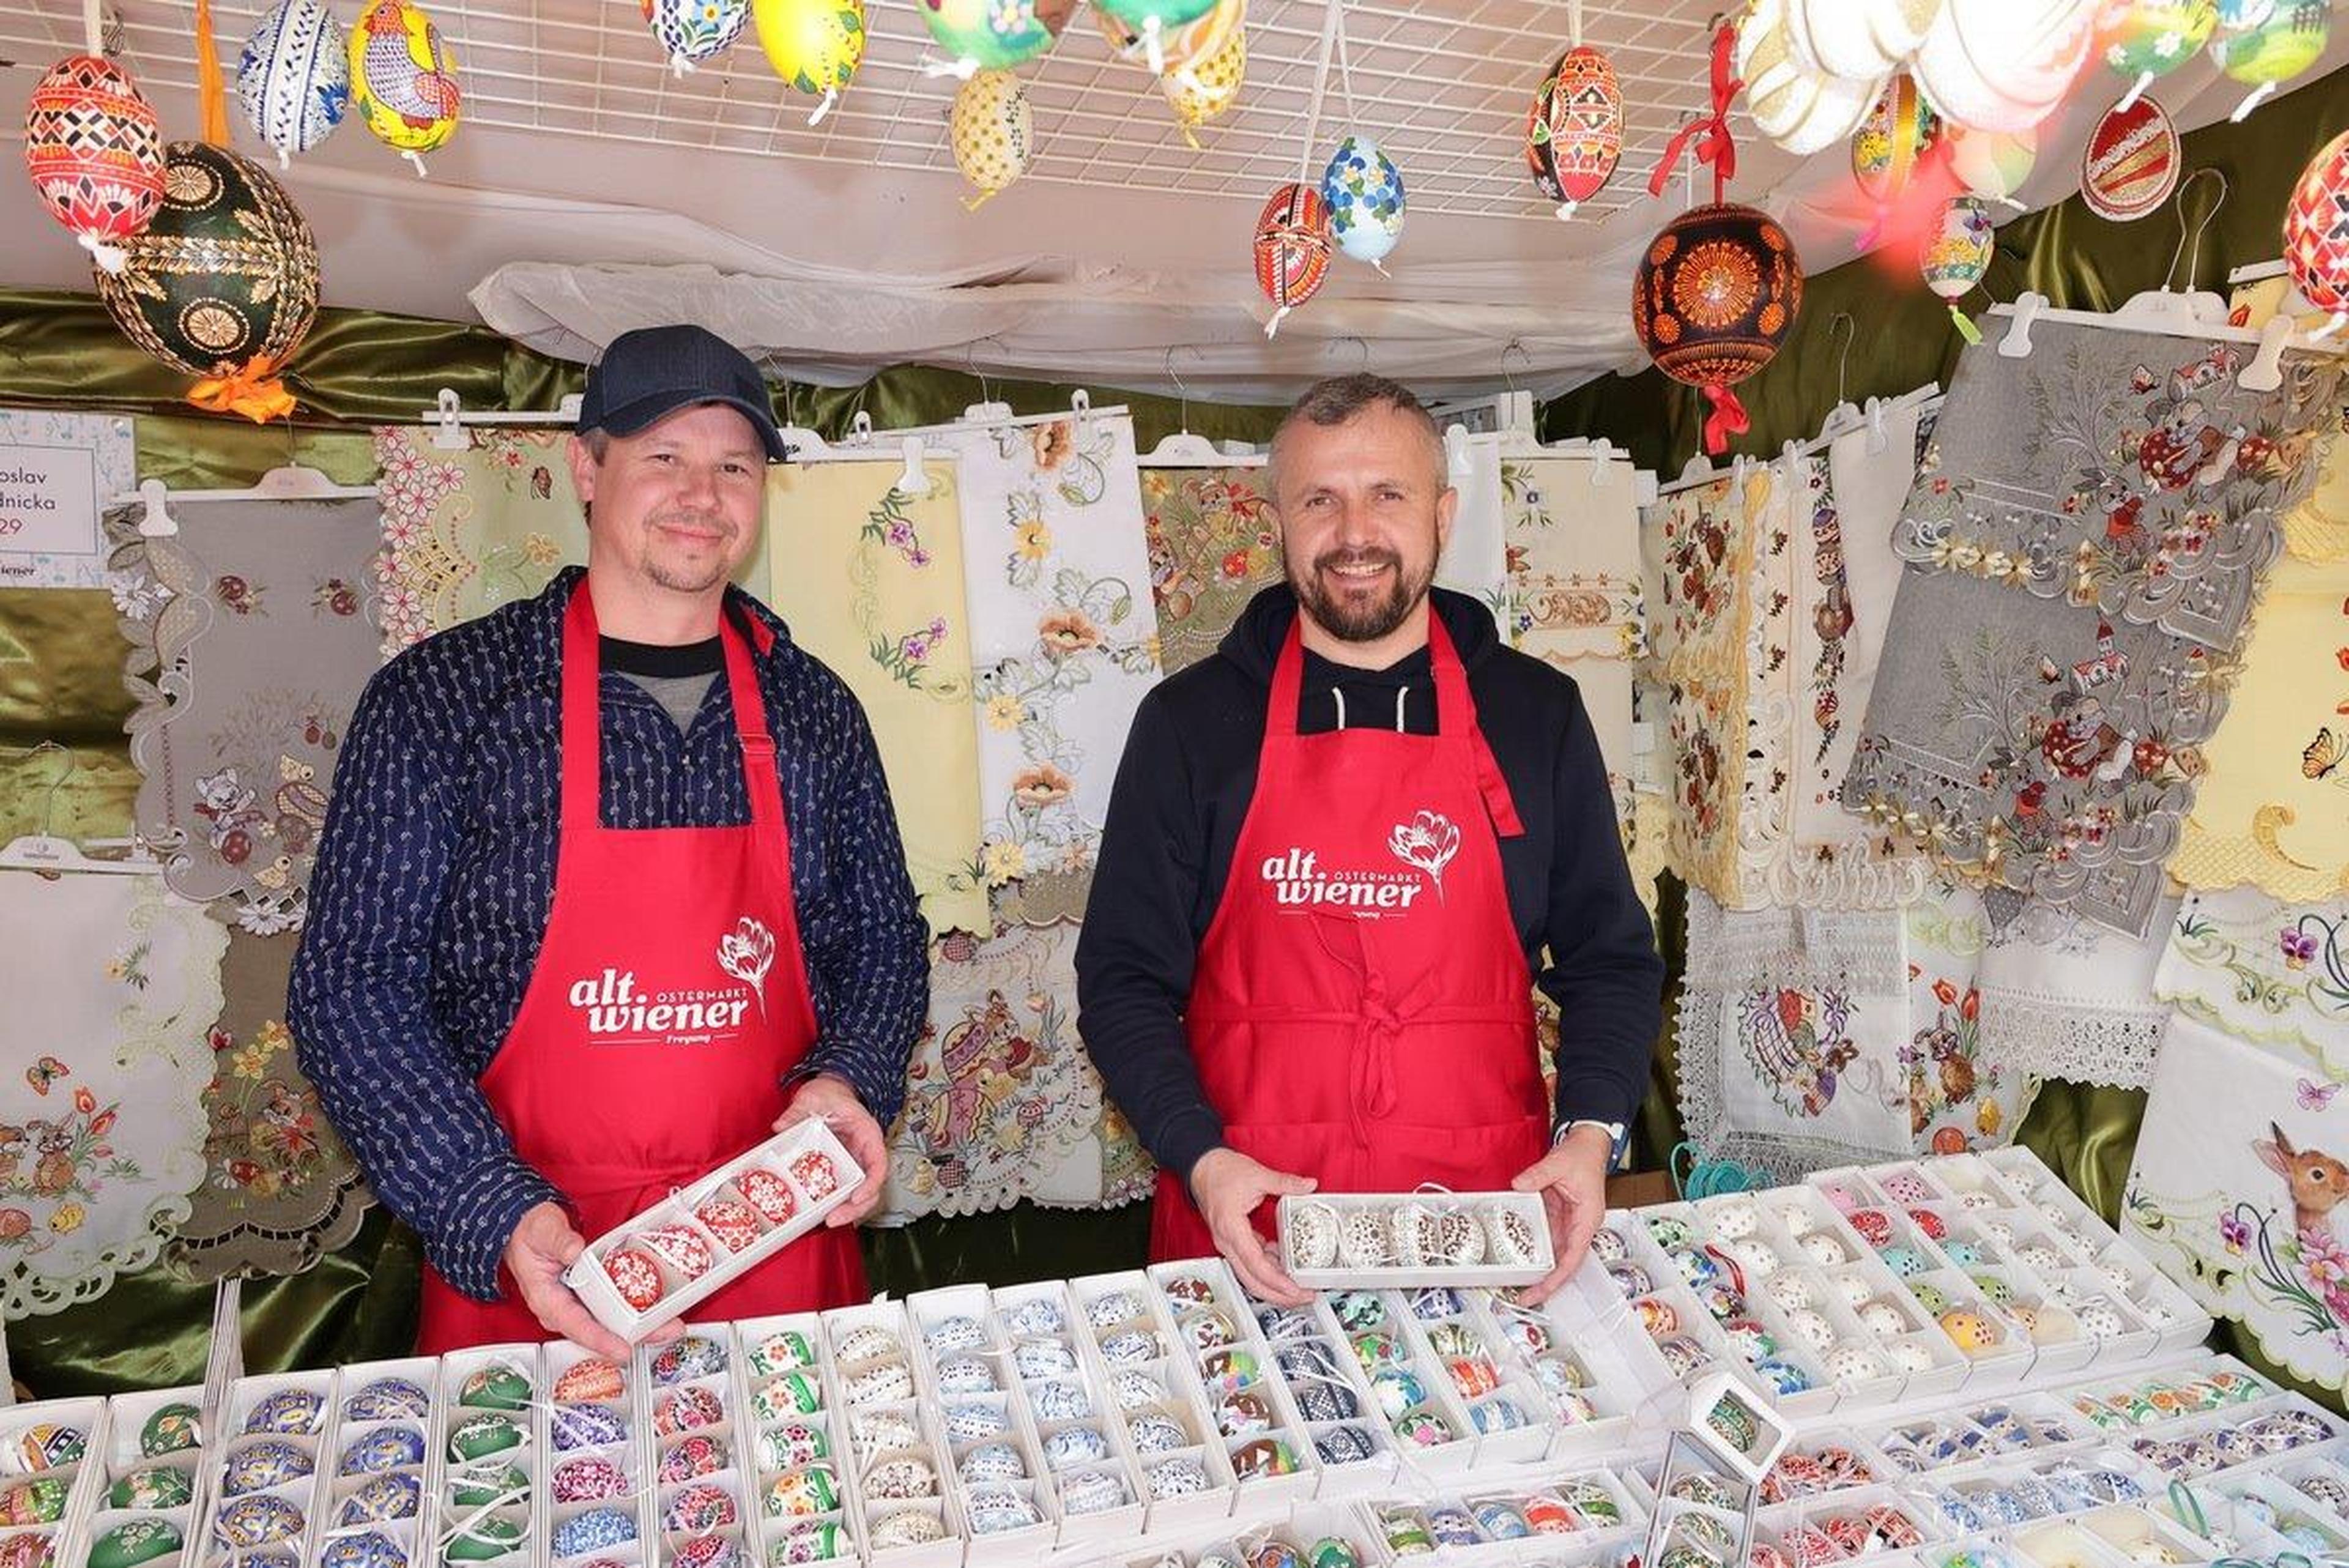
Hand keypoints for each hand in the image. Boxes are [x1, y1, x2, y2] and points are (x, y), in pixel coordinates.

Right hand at [503, 1201, 679, 1359]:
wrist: (527, 1230)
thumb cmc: (532, 1233)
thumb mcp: (543, 1231)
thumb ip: (559, 1240)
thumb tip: (574, 1251)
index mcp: (547, 1298)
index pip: (575, 1325)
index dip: (600, 1339)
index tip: (622, 1349)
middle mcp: (563, 1309)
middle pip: (600, 1331)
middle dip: (634, 1336)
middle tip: (666, 1333)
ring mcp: (576, 1305)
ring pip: (609, 1324)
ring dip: (640, 1327)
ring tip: (670, 1326)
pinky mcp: (587, 1299)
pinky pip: (611, 1311)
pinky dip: (633, 1314)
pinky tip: (656, 1313)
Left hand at [776, 1072, 885, 1225]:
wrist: (830, 1093)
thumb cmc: (830, 1094)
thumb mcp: (814, 1097)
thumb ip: (799, 1111)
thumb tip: (781, 1126)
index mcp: (867, 1133)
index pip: (878, 1163)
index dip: (871, 1184)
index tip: (857, 1197)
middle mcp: (864, 1152)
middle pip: (871, 1186)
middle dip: (856, 1207)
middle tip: (834, 1219)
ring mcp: (854, 1163)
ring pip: (859, 1194)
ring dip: (847, 1211)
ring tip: (827, 1221)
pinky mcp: (841, 1170)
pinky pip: (843, 1191)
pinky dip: (835, 1204)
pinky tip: (820, 1213)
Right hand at [1188, 1147, 1314, 1306]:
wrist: (1200, 1166)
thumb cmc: (1220, 1171)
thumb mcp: (1257, 1174)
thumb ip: (1285, 1182)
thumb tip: (1309, 1185)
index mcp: (1232, 1228)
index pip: (1255, 1264)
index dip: (1277, 1281)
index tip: (1295, 1290)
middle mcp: (1227, 1242)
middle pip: (1252, 1280)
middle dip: (1278, 1294)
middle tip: (1304, 1297)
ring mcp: (1228, 1243)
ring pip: (1250, 1275)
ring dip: (1274, 1284)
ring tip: (1299, 1287)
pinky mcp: (1232, 1241)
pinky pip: (1249, 1263)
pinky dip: (1267, 1267)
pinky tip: (1284, 1263)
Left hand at [1510, 1125, 1613, 1303]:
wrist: (1588, 1143)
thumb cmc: (1583, 1155)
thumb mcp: (1559, 1163)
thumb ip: (1538, 1175)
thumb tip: (1518, 1185)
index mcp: (1587, 1219)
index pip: (1573, 1256)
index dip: (1558, 1277)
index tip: (1543, 1290)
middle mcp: (1579, 1226)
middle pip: (1564, 1262)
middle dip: (1546, 1282)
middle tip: (1524, 1297)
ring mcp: (1568, 1223)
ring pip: (1554, 1253)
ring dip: (1539, 1269)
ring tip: (1518, 1284)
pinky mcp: (1558, 1216)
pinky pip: (1545, 1237)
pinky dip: (1534, 1249)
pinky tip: (1518, 1257)